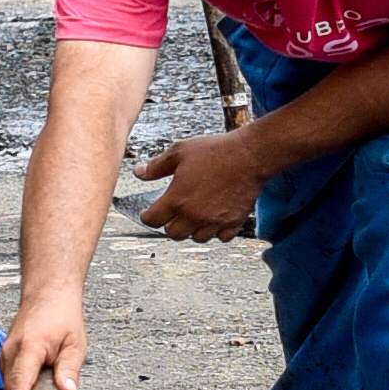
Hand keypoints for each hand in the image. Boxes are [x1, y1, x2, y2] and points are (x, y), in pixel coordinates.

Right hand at [2, 280, 85, 389]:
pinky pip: (9, 381)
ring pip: (8, 388)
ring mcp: (4, 354)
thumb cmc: (61, 316)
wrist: (47, 294)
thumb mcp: (75, 343)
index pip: (19, 385)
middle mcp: (10, 352)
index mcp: (28, 348)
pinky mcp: (4, 358)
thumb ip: (70, 369)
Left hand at [136, 130, 261, 244]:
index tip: (149, 213)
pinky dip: (216, 232)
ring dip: (192, 230)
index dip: (147, 216)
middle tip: (173, 214)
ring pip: (196, 238)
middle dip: (169, 224)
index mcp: (177, 199)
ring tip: (194, 216)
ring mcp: (215, 221)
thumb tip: (139, 173)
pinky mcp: (234, 222)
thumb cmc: (216, 151)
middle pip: (173, 233)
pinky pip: (221, 237)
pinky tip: (215, 219)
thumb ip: (157, 166)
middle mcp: (194, 215)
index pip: (152, 220)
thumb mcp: (179, 152)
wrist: (249, 155)